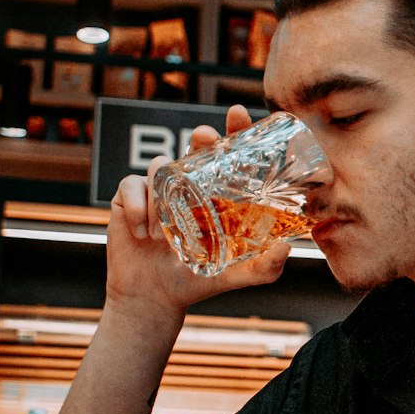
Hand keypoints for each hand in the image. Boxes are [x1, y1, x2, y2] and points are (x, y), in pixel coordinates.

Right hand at [106, 105, 289, 320]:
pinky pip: (131, 186)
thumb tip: (286, 249)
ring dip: (162, 193)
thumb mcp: (237, 276)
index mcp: (216, 194)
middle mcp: (189, 185)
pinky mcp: (128, 197)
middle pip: (195, 147)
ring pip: (159, 165)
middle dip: (200, 136)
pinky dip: (137, 207)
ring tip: (162, 233)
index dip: (233, 130)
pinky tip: (143, 233)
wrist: (155, 298)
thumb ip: (264, 268)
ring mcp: (158, 189)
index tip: (238, 114)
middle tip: (204, 137)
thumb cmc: (198, 281)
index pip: (227, 155)